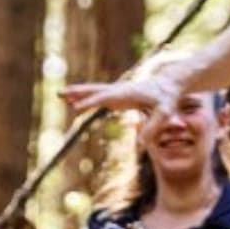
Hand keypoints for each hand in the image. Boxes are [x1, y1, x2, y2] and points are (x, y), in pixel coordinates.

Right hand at [61, 69, 183, 118]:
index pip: (106, 98)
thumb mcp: (164, 113)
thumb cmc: (167, 98)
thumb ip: (153, 127)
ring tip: (61, 95)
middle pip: (95, 90)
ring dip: (78, 93)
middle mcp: (120, 90)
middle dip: (78, 92)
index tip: (76, 108)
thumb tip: (141, 144)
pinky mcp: (118, 96)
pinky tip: (76, 104)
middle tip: (60, 93)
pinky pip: (99, 97)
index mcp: (128, 92)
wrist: (169, 84)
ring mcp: (118, 92)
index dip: (91, 102)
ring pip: (94, 91)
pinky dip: (86, 99)